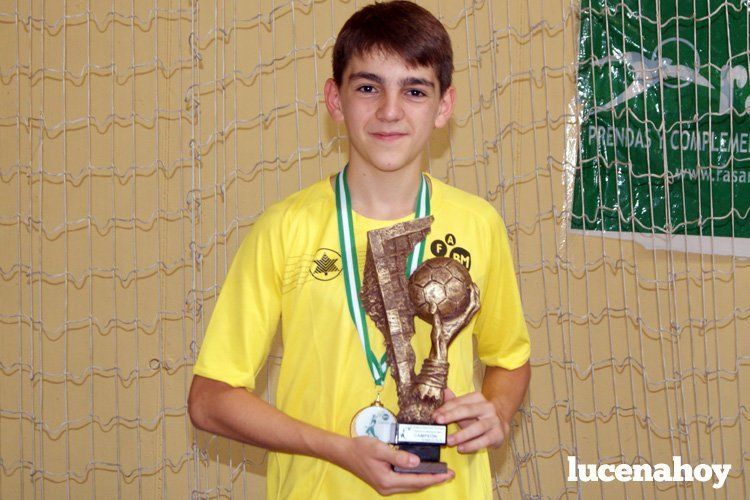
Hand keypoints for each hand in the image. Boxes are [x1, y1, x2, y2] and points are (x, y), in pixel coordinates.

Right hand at [335, 437, 453, 494]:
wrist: (344, 453)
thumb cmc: (361, 448)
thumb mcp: (380, 449)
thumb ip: (398, 456)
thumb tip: (417, 462)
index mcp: (387, 480)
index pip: (416, 481)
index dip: (434, 478)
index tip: (448, 474)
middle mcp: (387, 488)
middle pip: (416, 486)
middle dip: (433, 480)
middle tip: (449, 473)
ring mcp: (385, 487)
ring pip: (411, 485)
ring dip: (425, 479)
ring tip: (440, 473)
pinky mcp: (384, 483)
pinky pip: (404, 483)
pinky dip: (415, 478)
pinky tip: (422, 472)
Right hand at [431, 283, 480, 345]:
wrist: (441, 347)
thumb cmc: (439, 338)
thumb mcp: (436, 325)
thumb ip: (435, 315)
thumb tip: (432, 303)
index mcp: (463, 319)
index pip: (473, 305)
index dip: (474, 294)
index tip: (471, 285)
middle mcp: (466, 319)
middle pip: (476, 305)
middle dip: (476, 294)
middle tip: (472, 283)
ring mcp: (464, 321)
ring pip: (474, 308)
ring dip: (474, 298)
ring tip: (469, 289)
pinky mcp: (461, 321)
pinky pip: (468, 310)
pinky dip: (468, 302)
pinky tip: (460, 298)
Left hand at [432, 388, 508, 452]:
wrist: (502, 420)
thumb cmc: (479, 414)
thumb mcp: (467, 407)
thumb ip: (455, 402)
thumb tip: (444, 391)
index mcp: (478, 398)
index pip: (459, 402)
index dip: (446, 408)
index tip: (435, 416)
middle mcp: (487, 407)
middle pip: (468, 410)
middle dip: (452, 415)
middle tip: (439, 422)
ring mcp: (494, 421)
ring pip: (477, 427)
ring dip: (462, 435)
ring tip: (449, 440)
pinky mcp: (498, 434)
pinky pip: (484, 441)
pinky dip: (472, 445)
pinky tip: (461, 448)